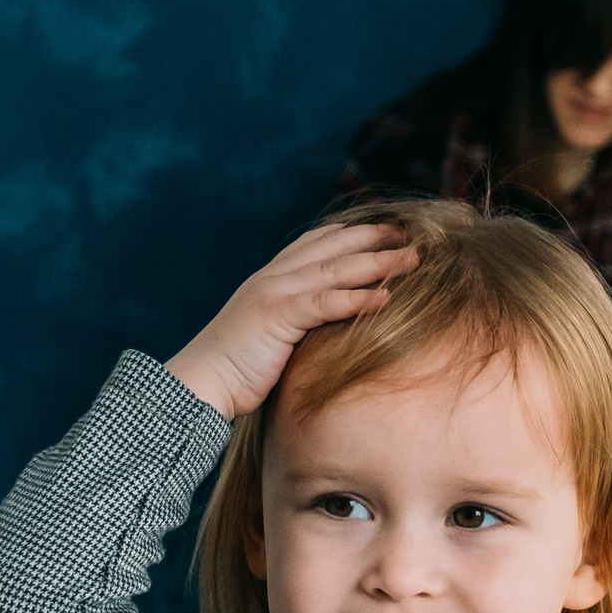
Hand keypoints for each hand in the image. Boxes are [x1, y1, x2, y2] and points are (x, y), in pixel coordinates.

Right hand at [164, 221, 419, 419]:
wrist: (199, 382)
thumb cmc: (232, 370)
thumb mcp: (268, 336)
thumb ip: (294, 323)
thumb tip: (325, 330)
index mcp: (271, 278)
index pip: (316, 242)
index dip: (352, 232)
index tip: (386, 230)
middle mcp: (274, 277)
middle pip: (332, 246)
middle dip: (374, 236)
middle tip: (410, 233)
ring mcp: (274, 293)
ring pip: (335, 269)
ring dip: (378, 262)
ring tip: (412, 259)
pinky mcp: (277, 316)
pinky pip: (325, 302)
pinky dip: (357, 298)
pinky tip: (386, 297)